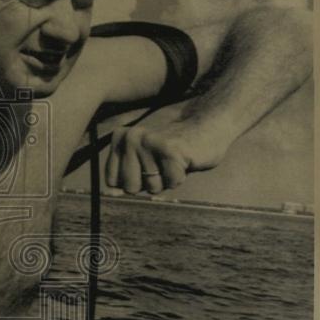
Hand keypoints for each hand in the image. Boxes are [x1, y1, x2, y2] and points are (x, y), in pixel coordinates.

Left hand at [104, 104, 231, 194]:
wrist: (208, 124)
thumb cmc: (173, 147)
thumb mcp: (143, 158)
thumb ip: (125, 173)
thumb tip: (111, 194)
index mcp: (120, 138)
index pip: (113, 181)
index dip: (134, 181)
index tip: (147, 166)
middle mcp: (130, 138)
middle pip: (131, 187)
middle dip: (150, 183)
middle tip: (162, 164)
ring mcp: (149, 142)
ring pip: (153, 187)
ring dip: (167, 179)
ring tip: (174, 159)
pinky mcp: (169, 150)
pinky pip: (172, 183)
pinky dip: (180, 176)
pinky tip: (184, 159)